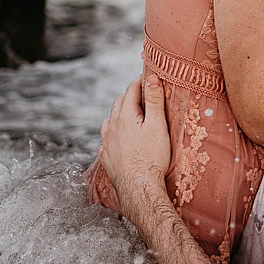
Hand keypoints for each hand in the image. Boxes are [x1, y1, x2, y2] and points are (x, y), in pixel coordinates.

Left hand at [97, 74, 171, 201]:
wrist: (139, 188)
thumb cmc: (152, 158)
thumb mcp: (158, 126)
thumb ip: (154, 101)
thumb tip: (151, 78)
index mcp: (125, 116)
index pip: (131, 90)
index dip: (141, 80)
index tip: (149, 75)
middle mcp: (111, 127)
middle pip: (119, 103)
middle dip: (130, 95)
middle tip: (143, 94)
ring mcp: (106, 143)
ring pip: (109, 120)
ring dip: (118, 114)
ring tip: (129, 115)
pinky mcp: (105, 157)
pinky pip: (106, 140)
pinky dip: (112, 134)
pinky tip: (118, 139)